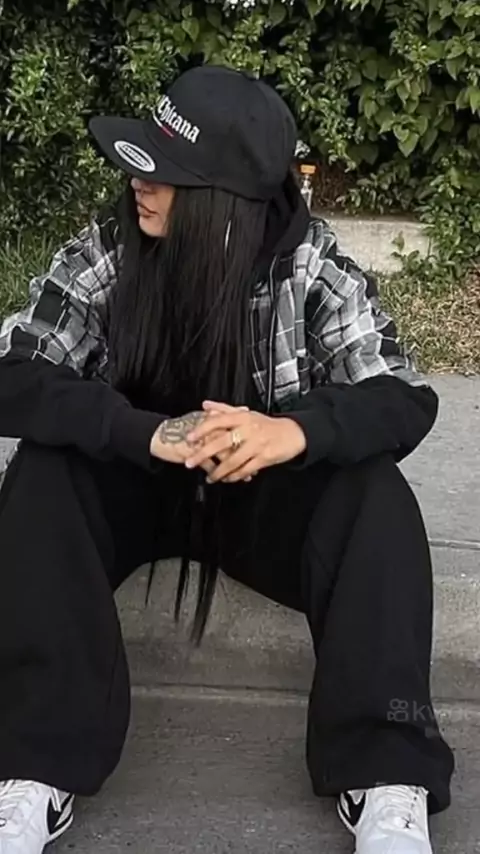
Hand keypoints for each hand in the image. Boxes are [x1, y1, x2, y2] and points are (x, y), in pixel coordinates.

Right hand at [149, 406, 250, 475]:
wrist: (161, 436)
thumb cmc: (183, 428)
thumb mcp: (204, 417)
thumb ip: (223, 414)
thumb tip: (243, 409)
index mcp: (215, 419)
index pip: (236, 429)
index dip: (248, 442)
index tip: (256, 451)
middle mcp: (210, 428)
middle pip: (233, 444)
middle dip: (244, 458)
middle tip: (253, 469)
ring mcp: (202, 440)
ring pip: (223, 456)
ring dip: (233, 469)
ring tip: (240, 477)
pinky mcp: (193, 451)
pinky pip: (209, 464)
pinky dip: (216, 473)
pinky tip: (220, 478)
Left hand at [184, 401, 306, 482]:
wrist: (293, 433)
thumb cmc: (267, 424)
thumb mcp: (247, 414)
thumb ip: (224, 409)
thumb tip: (206, 405)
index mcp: (242, 417)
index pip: (218, 421)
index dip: (202, 430)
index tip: (189, 438)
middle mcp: (249, 429)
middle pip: (222, 442)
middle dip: (203, 454)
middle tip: (190, 462)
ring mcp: (257, 444)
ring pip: (233, 460)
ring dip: (219, 471)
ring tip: (210, 477)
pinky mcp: (265, 457)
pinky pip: (246, 469)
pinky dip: (235, 476)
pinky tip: (227, 479)